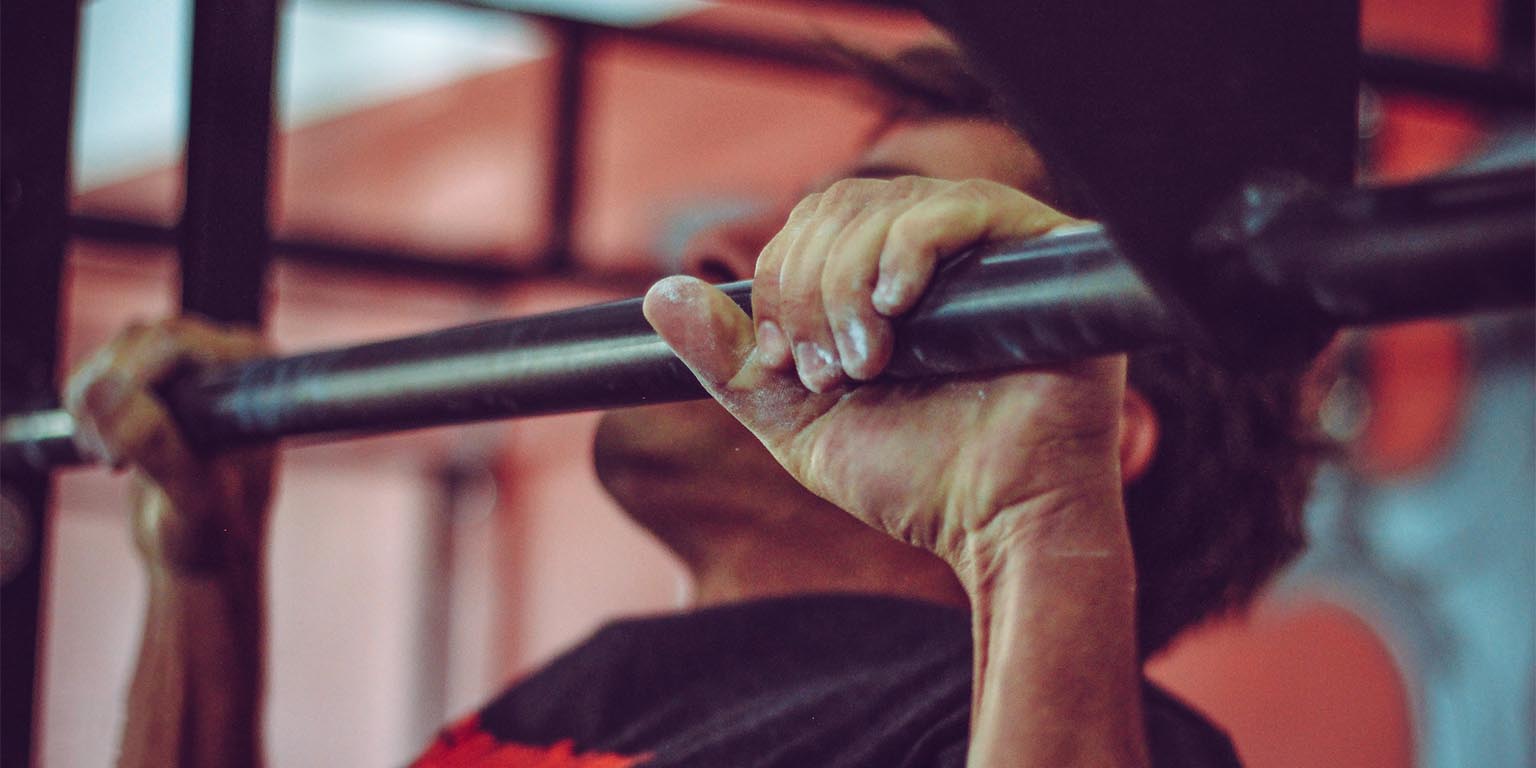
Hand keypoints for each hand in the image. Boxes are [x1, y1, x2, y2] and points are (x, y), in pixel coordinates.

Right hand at [65, 317, 273, 576]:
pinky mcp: (160, 381)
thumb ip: (154, 444)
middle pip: (142, 340)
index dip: (134, 383)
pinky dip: (87, 405)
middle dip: (113, 397)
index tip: (121, 450)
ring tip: (114, 460)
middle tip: (114, 461)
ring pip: (118, 351)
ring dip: (95, 403)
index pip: (176, 342)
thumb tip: (103, 391)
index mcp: (256, 374)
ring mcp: (194, 366)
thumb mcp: (190, 496)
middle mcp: (231, 359)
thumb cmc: (213, 532)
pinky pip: (103, 367)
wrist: (201, 554)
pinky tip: (107, 448)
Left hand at [643, 176, 1126, 580]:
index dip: (779, 282)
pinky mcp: (1041, 254)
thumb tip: (660, 296)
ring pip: (887, 204)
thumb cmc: (914, 476)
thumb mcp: (799, 421)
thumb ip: (733, 363)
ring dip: (849, 282)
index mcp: (882, 284)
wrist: (999, 522)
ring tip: (867, 362)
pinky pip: (963, 207)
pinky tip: (898, 305)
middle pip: (840, 207)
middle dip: (808, 288)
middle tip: (828, 369)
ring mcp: (990, 250)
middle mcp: (937, 255)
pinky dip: (911, 248)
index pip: (809, 227)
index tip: (786, 362)